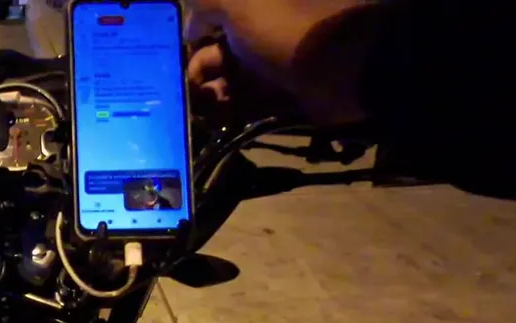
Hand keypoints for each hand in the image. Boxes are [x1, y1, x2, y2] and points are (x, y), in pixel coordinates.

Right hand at [184, 0, 385, 124]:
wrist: (339, 70)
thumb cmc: (283, 30)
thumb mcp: (237, 2)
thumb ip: (205, 5)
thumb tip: (190, 29)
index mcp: (256, 8)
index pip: (216, 20)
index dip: (194, 36)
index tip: (177, 57)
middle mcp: (266, 31)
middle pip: (222, 52)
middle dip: (199, 70)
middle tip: (187, 89)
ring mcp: (277, 64)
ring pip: (234, 80)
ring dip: (211, 95)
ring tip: (198, 108)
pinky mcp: (286, 94)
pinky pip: (252, 103)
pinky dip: (231, 111)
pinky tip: (215, 119)